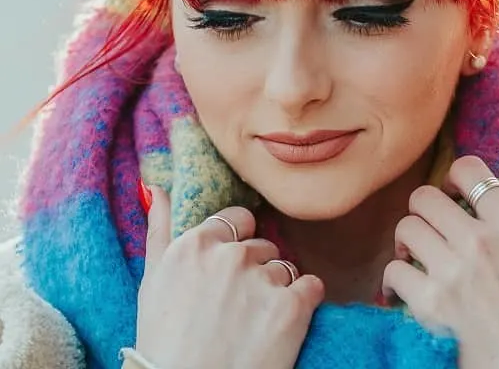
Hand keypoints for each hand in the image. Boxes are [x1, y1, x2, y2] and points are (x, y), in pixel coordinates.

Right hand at [136, 188, 323, 368]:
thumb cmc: (162, 345)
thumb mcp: (152, 282)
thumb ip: (160, 229)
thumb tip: (156, 187)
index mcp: (197, 244)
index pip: (237, 221)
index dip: (237, 245)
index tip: (229, 272)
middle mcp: (231, 255)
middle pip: (262, 247)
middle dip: (255, 272)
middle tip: (237, 309)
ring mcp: (263, 279)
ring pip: (285, 268)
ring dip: (277, 291)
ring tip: (254, 324)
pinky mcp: (292, 307)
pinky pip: (312, 287)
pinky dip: (305, 303)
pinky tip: (286, 325)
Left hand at [382, 156, 498, 368]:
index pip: (469, 169)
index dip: (455, 176)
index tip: (454, 192)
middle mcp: (480, 240)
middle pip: (425, 196)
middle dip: (425, 209)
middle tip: (432, 226)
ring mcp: (453, 270)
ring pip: (406, 227)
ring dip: (407, 240)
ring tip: (415, 254)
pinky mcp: (431, 303)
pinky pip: (394, 272)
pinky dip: (394, 279)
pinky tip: (403, 288)